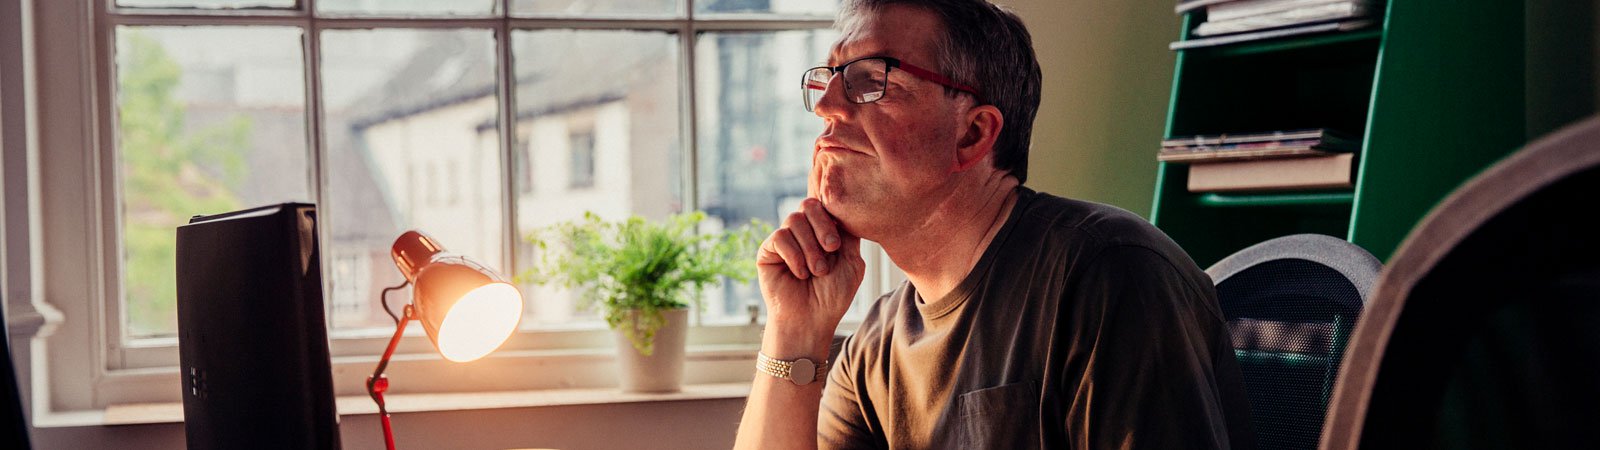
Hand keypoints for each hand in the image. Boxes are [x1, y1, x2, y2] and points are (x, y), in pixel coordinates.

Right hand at [756, 198, 864, 356]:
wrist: (811, 320)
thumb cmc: (833, 296)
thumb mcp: (852, 262)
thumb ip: (849, 234)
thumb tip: (842, 209)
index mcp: (824, 231)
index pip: (826, 205)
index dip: (833, 216)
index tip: (839, 242)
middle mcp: (804, 232)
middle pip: (808, 205)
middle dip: (823, 226)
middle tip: (831, 249)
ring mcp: (785, 240)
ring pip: (794, 219)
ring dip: (810, 247)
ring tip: (817, 271)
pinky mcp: (768, 250)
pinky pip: (780, 236)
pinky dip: (794, 256)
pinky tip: (800, 274)